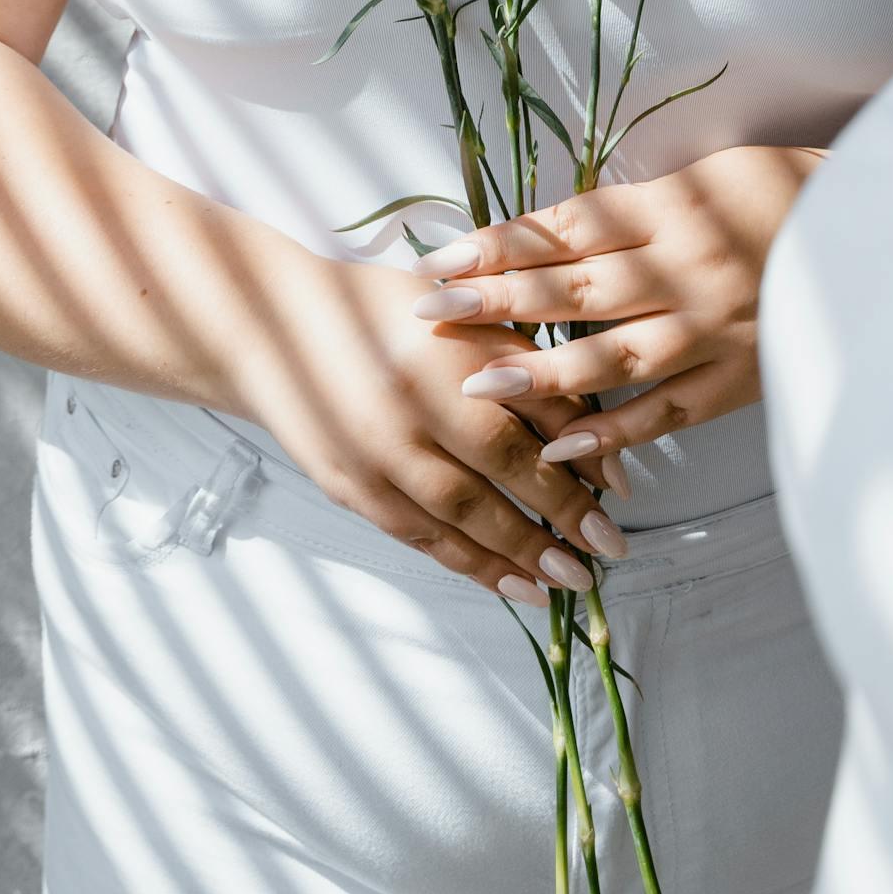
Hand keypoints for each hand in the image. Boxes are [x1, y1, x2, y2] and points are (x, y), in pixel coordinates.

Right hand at [229, 248, 624, 602]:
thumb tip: (591, 432)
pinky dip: (467, 564)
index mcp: (439, 362)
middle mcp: (405, 415)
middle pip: (492, 487)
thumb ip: (525, 366)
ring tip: (563, 583)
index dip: (571, 476)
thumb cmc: (384, 310)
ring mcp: (372, 458)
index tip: (617, 506)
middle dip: (552, 529)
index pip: (518, 433)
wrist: (274, 326)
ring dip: (514, 560)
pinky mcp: (349, 489)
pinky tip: (506, 582)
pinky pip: (419, 537)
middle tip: (602, 560)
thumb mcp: (459, 318)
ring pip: (456, 523)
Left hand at [411, 145, 823, 461]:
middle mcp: (685, 269)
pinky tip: (560, 448)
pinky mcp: (734, 380)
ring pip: (610, 357)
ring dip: (539, 374)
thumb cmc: (782, 194)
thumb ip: (634, 213)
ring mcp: (710, 330)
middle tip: (429, 310)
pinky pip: (663, 412)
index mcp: (675, 209)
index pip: (570, 227)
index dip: (502, 242)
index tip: (442, 255)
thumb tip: (549, 235)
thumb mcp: (706, 177)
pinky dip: (611, 432)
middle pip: (574, 289)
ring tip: (476, 383)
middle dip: (496, 300)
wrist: (876, 233)